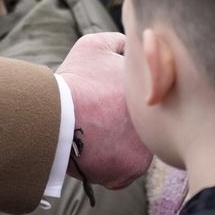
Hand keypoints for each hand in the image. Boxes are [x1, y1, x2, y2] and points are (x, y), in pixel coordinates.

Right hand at [56, 32, 151, 189]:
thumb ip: (118, 41)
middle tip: (103, 114)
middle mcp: (154, 127)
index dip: (128, 96)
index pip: (150, 99)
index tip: (110, 95)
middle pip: (142, 127)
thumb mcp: (95, 46)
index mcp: (152, 96)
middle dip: (126, 122)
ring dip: (119, 145)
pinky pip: (122, 171)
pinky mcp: (129, 172)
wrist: (59, 115)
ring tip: (95, 132)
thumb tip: (129, 42)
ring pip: (134, 151)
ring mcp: (145, 153)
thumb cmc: (78, 79)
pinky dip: (110, 165)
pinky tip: (93, 149)